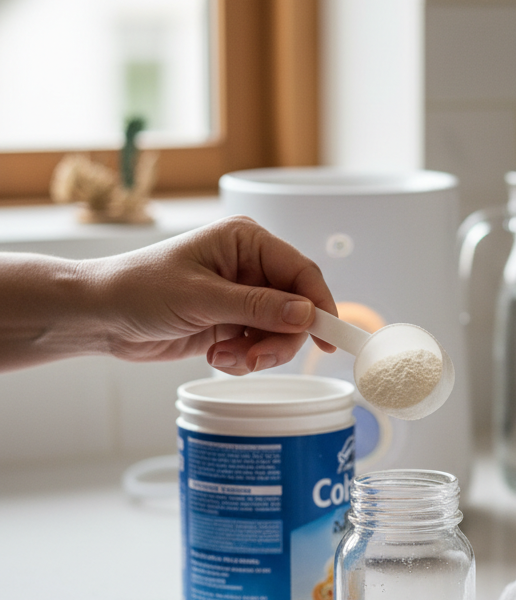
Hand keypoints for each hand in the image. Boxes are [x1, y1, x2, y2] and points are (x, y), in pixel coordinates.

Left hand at [91, 215, 337, 371]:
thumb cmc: (138, 289)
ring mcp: (243, 296)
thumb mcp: (202, 298)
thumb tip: (306, 314)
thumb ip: (259, 307)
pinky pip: (260, 346)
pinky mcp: (233, 321)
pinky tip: (217, 354)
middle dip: (280, 339)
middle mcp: (250, 266)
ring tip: (226, 356)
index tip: (331, 339)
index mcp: (246, 241)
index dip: (320, 306)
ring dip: (259, 352)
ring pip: (281, 332)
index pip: (302, 273)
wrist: (100, 315)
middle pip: (297, 309)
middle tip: (257, 359)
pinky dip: (243, 358)